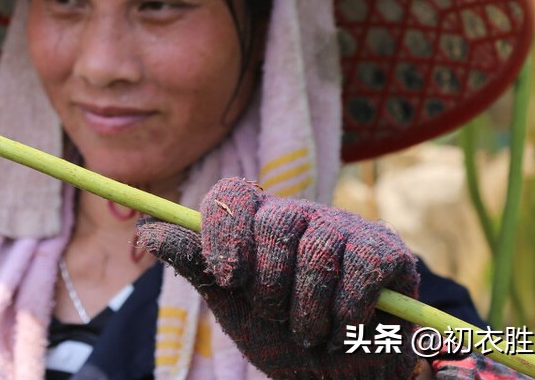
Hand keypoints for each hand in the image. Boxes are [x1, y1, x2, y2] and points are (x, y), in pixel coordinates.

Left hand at [136, 177, 419, 379]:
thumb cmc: (282, 338)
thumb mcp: (232, 305)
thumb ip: (195, 264)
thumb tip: (146, 229)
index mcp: (259, 223)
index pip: (232, 194)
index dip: (225, 232)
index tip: (229, 278)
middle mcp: (302, 216)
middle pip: (275, 221)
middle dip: (270, 284)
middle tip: (276, 316)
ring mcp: (347, 228)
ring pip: (319, 249)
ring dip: (309, 309)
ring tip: (311, 333)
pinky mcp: (388, 251)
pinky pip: (362, 267)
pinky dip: (349, 310)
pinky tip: (347, 329)